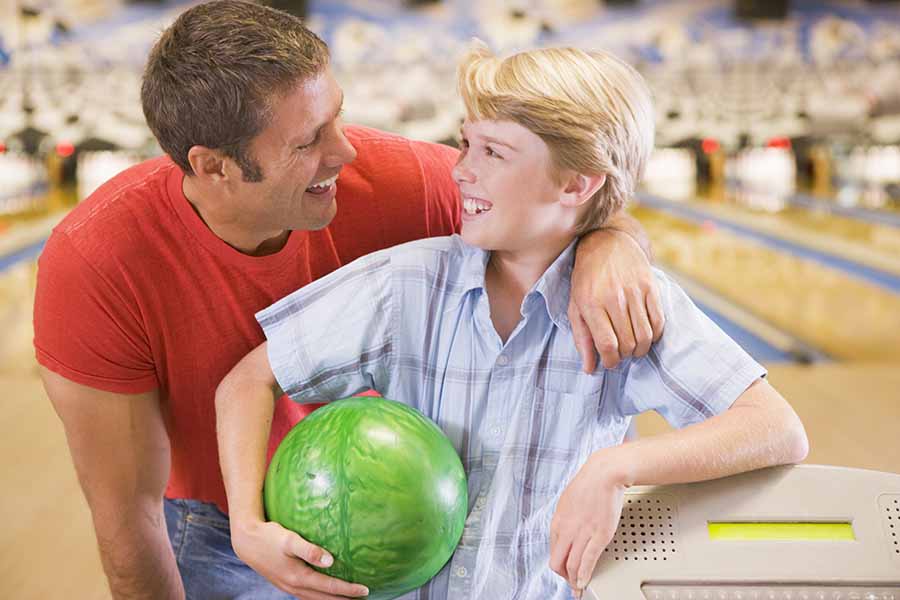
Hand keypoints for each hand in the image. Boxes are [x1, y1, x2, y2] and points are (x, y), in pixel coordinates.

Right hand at [232, 519, 368, 598]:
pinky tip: (325, 590)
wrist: (246, 542)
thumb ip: (309, 550)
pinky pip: (307, 594)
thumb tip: (331, 560)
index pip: (329, 587)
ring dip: (332, 599)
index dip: (348, 590)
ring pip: (315, 599)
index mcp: (298, 577)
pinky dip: (320, 595)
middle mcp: (294, 586)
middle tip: (362, 598)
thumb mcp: (289, 540)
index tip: (365, 590)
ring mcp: (289, 586)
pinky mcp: (285, 582)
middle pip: (324, 598)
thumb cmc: (269, 537)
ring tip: (347, 598)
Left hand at [549, 455, 625, 597]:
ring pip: (572, 565)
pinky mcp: (599, 535)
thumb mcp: (567, 503)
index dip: (559, 565)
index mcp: (558, 522)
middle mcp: (567, 529)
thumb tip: (565, 534)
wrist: (604, 474)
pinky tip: (583, 583)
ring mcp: (583, 533)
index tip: (564, 571)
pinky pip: (588, 561)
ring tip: (578, 588)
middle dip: (564, 576)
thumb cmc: (588, 486)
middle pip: (557, 562)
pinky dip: (584, 576)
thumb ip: (565, 521)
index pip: (553, 552)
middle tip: (571, 583)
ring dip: (574, 580)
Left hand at [570, 228, 664, 371]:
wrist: (606, 243)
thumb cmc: (586, 279)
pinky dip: (655, 335)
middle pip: (628, 342)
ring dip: (640, 349)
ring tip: (633, 349)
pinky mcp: (651, 286)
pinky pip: (659, 320)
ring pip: (645, 335)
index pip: (607, 344)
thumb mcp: (575, 306)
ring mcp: (634, 291)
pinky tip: (646, 336)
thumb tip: (590, 369)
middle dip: (625, 356)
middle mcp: (613, 297)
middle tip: (621, 354)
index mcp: (591, 304)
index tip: (610, 363)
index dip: (611, 361)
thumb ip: (582, 338)